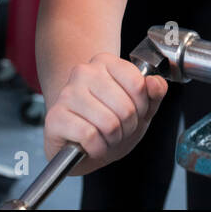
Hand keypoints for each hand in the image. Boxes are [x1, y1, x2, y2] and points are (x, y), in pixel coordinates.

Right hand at [43, 53, 167, 173]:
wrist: (80, 144)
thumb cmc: (109, 122)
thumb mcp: (140, 109)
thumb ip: (153, 94)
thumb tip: (155, 84)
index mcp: (105, 62)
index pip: (139, 84)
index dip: (142, 107)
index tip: (133, 112)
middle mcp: (83, 72)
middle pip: (126, 107)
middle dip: (127, 128)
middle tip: (118, 130)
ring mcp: (67, 94)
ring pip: (109, 123)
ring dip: (112, 140)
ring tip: (104, 137)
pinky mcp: (55, 117)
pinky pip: (89, 136)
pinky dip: (97, 148)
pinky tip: (91, 145)